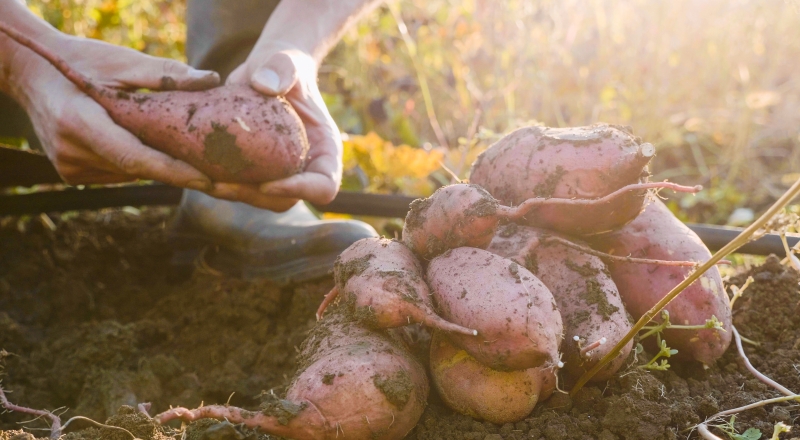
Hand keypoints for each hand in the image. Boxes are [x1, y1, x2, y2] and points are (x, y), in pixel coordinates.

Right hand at [8, 32, 219, 189]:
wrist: (33, 73)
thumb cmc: (82, 61)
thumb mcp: (121, 62)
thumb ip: (164, 73)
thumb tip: (211, 79)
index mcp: (80, 124)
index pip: (136, 158)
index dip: (173, 172)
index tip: (208, 180)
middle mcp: (71, 153)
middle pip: (138, 169)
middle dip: (176, 167)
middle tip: (217, 166)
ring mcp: (70, 168)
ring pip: (131, 174)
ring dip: (156, 163)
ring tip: (184, 147)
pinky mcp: (72, 174)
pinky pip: (118, 173)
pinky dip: (137, 162)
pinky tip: (146, 144)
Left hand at [212, 42, 341, 211]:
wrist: (267, 71)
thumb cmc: (284, 66)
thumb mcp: (286, 63)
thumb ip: (282, 69)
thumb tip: (264, 84)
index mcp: (325, 150)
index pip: (323, 187)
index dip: (300, 190)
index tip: (268, 183)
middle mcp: (305, 167)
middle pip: (287, 200)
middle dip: (255, 196)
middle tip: (221, 185)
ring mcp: (281, 172)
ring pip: (261, 199)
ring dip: (233, 194)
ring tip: (204, 181)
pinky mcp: (256, 170)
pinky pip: (241, 186)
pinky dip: (219, 182)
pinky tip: (194, 170)